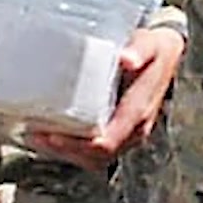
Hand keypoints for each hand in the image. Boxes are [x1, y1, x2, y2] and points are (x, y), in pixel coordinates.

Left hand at [27, 27, 183, 171]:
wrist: (167, 54)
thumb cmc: (155, 49)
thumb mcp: (150, 44)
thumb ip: (139, 50)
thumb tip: (126, 58)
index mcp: (138, 113)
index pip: (106, 142)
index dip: (76, 145)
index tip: (50, 134)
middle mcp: (133, 130)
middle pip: (95, 156)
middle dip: (64, 150)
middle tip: (35, 134)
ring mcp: (127, 134)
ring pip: (93, 158)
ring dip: (65, 152)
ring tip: (38, 136)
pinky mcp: (119, 130)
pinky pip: (94, 151)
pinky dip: (72, 148)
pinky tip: (53, 134)